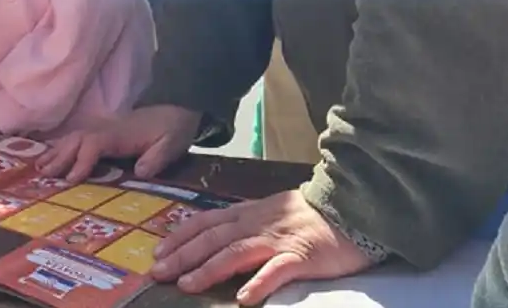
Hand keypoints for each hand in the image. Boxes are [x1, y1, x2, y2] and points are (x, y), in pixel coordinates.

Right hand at [37, 105, 200, 181]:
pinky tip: (52, 156)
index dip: (81, 161)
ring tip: (38, 167)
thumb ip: (157, 158)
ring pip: (75, 137)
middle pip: (78, 140)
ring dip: (56, 151)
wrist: (177, 110)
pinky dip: (63, 146)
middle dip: (59, 157)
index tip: (70, 180)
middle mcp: (107, 129)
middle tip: (42, 176)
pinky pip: (79, 138)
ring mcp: (104, 129)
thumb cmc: (173, 131)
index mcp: (120, 134)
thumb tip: (140, 172)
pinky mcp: (105, 132)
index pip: (94, 144)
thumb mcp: (171, 145)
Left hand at [150, 189, 372, 303]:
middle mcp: (257, 223)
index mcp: (248, 212)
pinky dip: (260, 283)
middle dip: (182, 255)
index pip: (206, 222)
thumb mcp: (269, 211)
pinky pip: (279, 270)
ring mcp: (278, 239)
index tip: (157, 251)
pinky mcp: (302, 256)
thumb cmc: (308, 215)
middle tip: (157, 271)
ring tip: (187, 284)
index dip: (180, 236)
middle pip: (213, 238)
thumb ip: (244, 223)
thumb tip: (214, 237)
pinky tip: (245, 299)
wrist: (350, 209)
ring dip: (209, 269)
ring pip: (237, 253)